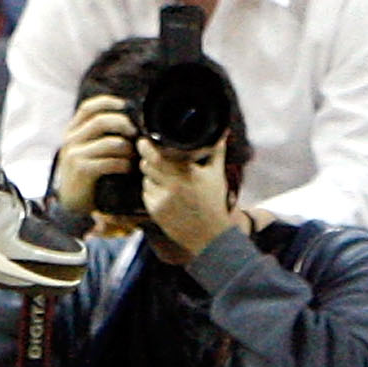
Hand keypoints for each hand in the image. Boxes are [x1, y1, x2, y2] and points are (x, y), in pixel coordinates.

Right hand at [52, 91, 137, 216]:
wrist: (70, 201)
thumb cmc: (84, 171)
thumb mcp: (85, 148)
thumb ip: (98, 133)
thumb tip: (126, 119)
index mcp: (72, 130)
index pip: (88, 107)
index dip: (108, 102)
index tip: (125, 105)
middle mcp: (71, 139)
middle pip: (101, 121)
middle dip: (123, 124)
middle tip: (136, 133)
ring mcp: (74, 154)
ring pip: (109, 142)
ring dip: (127, 147)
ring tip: (135, 154)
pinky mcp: (81, 170)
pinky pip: (108, 162)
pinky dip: (123, 164)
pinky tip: (127, 167)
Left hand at [140, 135, 239, 261]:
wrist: (210, 236)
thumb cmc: (214, 202)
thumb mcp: (217, 173)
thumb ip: (216, 149)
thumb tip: (222, 131)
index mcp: (186, 172)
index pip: (155, 154)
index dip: (146, 146)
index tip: (145, 140)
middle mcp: (172, 185)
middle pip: (146, 164)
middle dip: (146, 159)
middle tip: (150, 155)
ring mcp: (162, 200)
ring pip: (145, 178)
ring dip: (150, 175)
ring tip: (163, 176)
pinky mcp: (155, 212)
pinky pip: (146, 193)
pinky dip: (151, 189)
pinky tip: (164, 191)